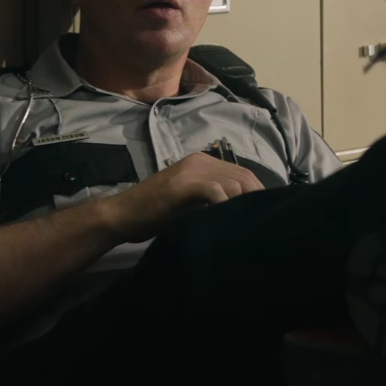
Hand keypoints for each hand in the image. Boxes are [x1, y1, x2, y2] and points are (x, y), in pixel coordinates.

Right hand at [102, 152, 263, 242]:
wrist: (121, 216)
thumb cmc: (154, 214)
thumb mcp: (190, 201)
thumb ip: (212, 198)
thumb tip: (241, 209)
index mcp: (203, 162)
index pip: (243, 173)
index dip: (258, 192)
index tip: (264, 212)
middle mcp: (200, 161)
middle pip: (243, 176)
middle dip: (256, 199)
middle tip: (259, 221)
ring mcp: (191, 170)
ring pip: (233, 183)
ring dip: (241, 204)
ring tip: (242, 224)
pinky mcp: (183, 184)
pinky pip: (215, 191)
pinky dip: (225, 205)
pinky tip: (223, 220)